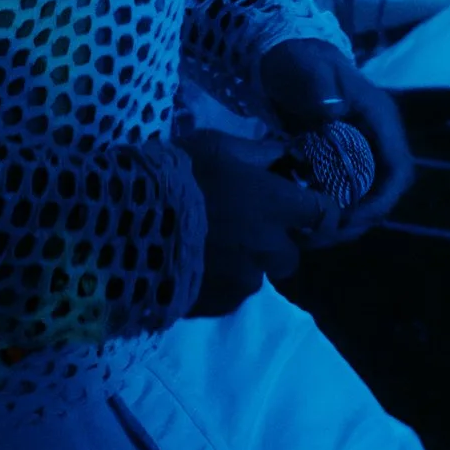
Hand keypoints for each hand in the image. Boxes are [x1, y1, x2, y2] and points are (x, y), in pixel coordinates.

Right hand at [181, 124, 326, 315]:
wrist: (127, 226)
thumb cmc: (174, 176)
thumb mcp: (214, 146)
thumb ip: (256, 152)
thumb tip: (283, 154)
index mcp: (275, 205)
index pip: (323, 213)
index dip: (314, 210)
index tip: (301, 207)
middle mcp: (270, 246)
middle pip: (291, 253)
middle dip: (274, 243)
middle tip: (243, 229)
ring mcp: (246, 280)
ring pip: (257, 274)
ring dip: (244, 263)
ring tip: (208, 250)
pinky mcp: (221, 304)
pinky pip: (231, 293)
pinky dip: (219, 282)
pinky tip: (193, 265)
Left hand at [259, 36, 416, 236]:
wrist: (282, 59)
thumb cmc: (298, 62)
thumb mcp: (305, 68)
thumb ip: (317, 85)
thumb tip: (334, 112)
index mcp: (379, 117)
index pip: (398, 167)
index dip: (383, 199)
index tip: (353, 218)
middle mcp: (377, 139)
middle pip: (385, 191)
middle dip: (361, 219)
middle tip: (325, 234)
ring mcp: (361, 152)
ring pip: (366, 198)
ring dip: (345, 221)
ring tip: (312, 236)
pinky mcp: (342, 162)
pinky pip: (346, 194)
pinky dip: (330, 211)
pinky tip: (304, 222)